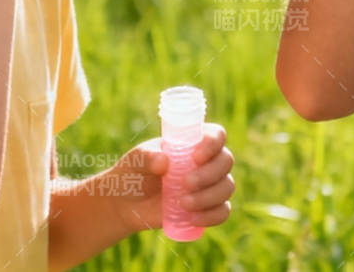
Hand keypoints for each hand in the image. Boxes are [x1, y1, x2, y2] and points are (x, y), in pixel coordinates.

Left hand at [103, 123, 234, 234]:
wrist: (127, 202)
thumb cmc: (134, 172)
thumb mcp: (135, 160)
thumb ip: (147, 156)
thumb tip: (164, 162)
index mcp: (193, 142)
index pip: (216, 135)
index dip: (213, 143)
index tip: (196, 157)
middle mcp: (207, 161)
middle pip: (226, 161)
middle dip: (209, 174)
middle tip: (185, 183)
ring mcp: (210, 185)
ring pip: (227, 187)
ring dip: (209, 196)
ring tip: (182, 204)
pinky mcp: (208, 208)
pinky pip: (222, 212)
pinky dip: (212, 216)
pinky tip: (192, 218)